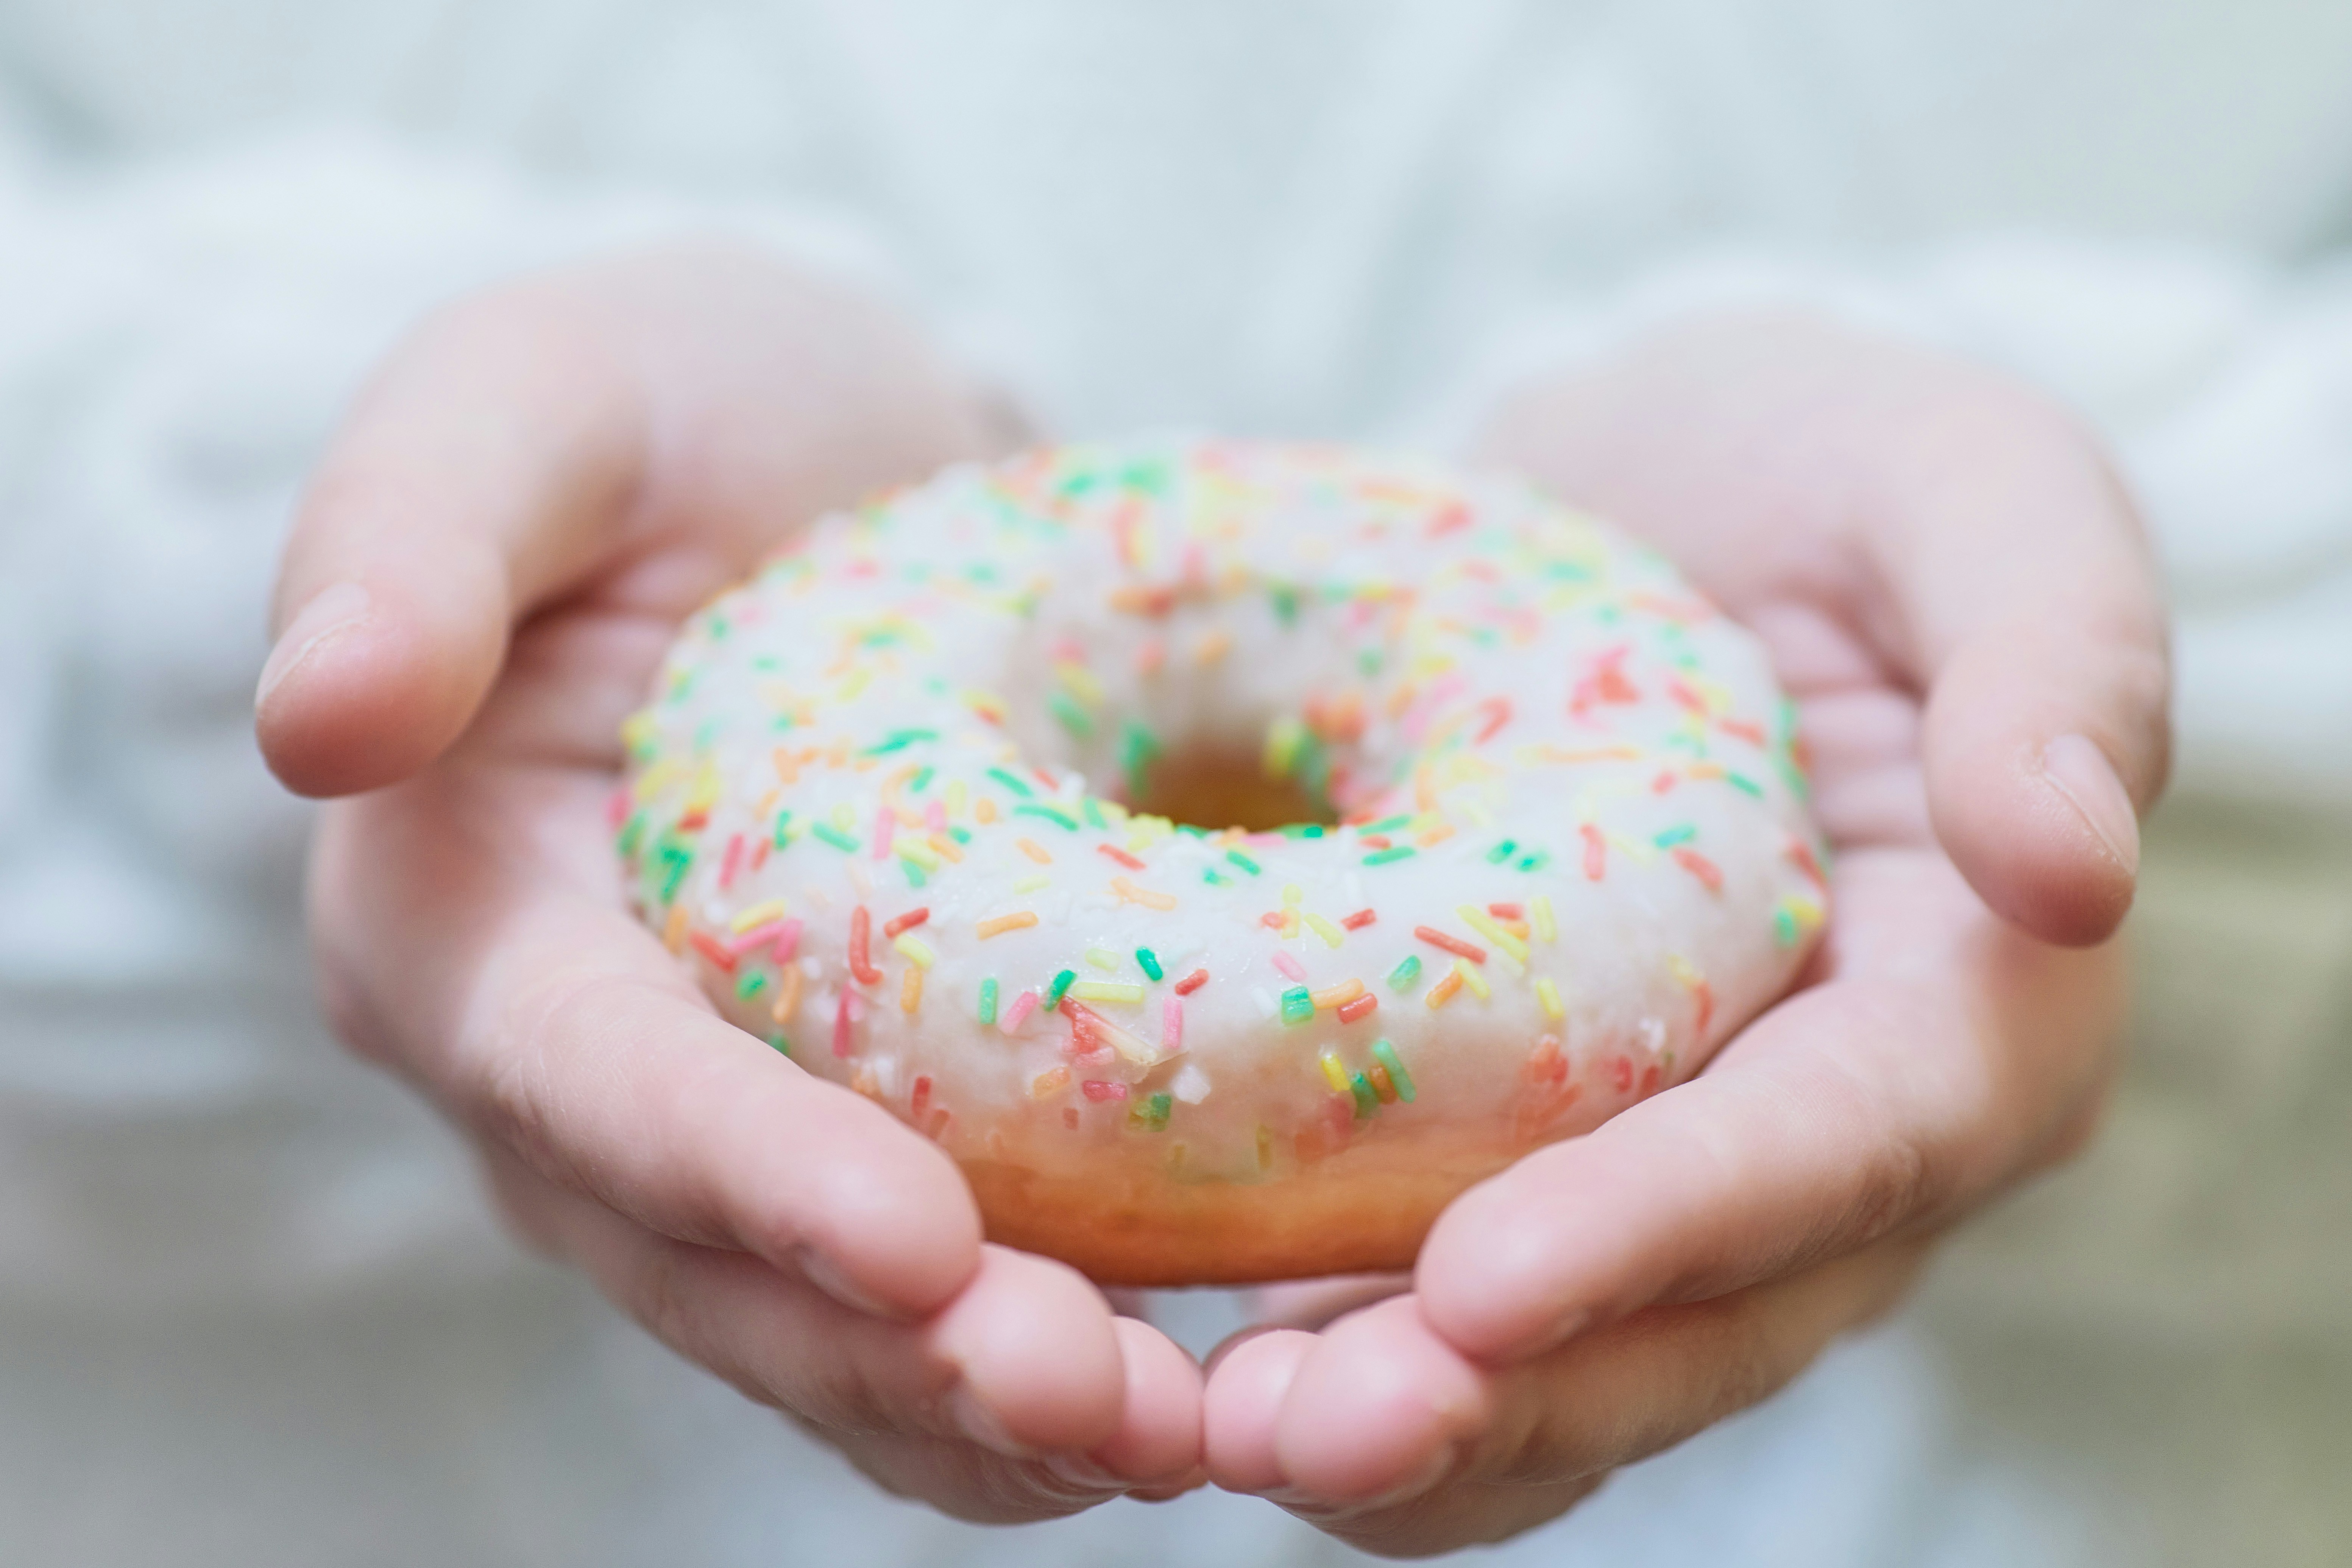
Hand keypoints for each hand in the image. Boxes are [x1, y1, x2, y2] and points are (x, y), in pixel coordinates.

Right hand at [258, 245, 1202, 1518]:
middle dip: (904, 1350)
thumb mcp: (538, 399)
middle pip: (721, 1262)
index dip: (750, 1175)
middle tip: (1113, 1403)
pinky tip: (1193, 1404)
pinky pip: (923, 1305)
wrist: (826, 450)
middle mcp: (572, 1072)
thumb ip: (410, 533)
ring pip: (829, 1329)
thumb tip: (320, 715)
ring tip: (1182, 1438)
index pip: (598, 1082)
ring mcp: (711, 1134)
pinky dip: (1034, 1374)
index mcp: (465, 919)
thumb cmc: (676, 402)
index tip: (924, 1240)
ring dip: (990, 1408)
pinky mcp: (848, 1137)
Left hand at [1200, 314, 2167, 1553]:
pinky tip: (1203, 1378)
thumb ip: (2052, 648)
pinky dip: (1342, 1349)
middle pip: (1698, 1317)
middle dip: (1509, 1393)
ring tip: (1226, 1439)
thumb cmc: (1821, 467)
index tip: (1480, 1282)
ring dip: (1411, 1430)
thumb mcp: (1962, 483)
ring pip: (1574, 1360)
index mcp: (1971, 997)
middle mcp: (1835, 1130)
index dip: (1671, 1228)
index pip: (1839, 1150)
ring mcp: (1680, 1161)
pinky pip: (1459, 1303)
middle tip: (1304, 1433)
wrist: (1642, 484)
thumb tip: (2070, 863)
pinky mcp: (1538, 1148)